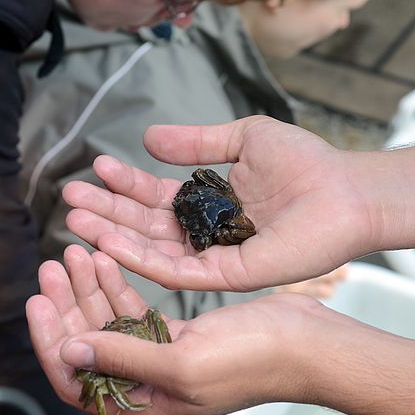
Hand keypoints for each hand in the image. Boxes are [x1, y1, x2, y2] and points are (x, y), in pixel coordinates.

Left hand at [26, 244, 323, 414]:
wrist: (304, 343)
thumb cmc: (254, 361)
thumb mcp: (181, 363)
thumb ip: (123, 357)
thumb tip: (69, 352)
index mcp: (145, 405)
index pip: (77, 382)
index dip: (50, 343)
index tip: (39, 303)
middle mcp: (147, 383)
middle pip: (87, 345)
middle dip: (66, 305)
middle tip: (51, 267)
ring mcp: (160, 356)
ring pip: (108, 321)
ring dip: (88, 288)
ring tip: (73, 253)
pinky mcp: (176, 331)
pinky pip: (134, 308)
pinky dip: (117, 284)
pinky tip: (104, 259)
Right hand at [62, 116, 375, 290]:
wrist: (345, 189)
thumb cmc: (304, 163)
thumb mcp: (242, 139)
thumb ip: (195, 142)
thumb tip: (147, 139)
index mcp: (206, 203)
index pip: (154, 197)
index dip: (124, 184)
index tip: (95, 166)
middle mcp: (204, 233)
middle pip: (145, 225)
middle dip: (107, 211)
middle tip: (70, 196)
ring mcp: (213, 257)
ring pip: (153, 250)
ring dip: (113, 235)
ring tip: (77, 218)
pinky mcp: (226, 275)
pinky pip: (177, 270)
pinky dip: (141, 257)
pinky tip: (111, 241)